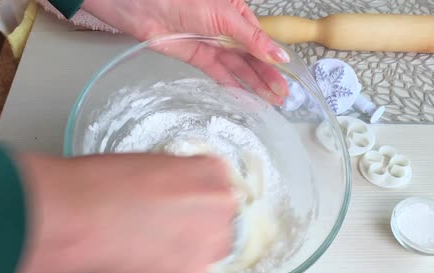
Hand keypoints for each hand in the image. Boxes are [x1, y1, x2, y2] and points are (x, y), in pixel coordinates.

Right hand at [14, 153, 236, 272]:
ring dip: (191, 244)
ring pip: (210, 247)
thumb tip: (183, 189)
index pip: (221, 182)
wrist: (77, 217)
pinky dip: (173, 266)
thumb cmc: (103, 184)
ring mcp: (208, 244)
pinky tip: (147, 254)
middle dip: (199, 219)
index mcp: (212, 172)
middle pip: (221, 216)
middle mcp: (220, 207)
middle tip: (165, 220)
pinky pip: (190, 271)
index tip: (184, 199)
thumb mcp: (153, 162)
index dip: (198, 192)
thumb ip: (183, 176)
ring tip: (154, 238)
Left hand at [82, 0, 289, 104]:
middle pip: (252, 58)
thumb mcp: (227, 17)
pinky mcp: (198, 58)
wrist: (147, 6)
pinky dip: (232, 86)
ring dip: (254, 85)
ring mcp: (213, 44)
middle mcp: (227, 30)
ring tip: (270, 101)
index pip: (261, 42)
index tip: (286, 77)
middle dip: (267, 77)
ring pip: (238, 68)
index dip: (274, 61)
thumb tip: (279, 55)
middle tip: (282, 96)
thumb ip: (253, 40)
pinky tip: (246, 98)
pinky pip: (219, 74)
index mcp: (238, 14)